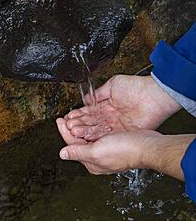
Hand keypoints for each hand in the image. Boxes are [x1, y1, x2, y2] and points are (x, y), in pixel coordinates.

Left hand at [57, 117, 159, 173]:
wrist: (147, 146)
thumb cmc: (125, 150)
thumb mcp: (96, 151)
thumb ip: (77, 152)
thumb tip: (62, 154)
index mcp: (91, 162)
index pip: (72, 146)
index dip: (64, 132)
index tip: (59, 121)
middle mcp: (98, 158)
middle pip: (79, 142)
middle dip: (71, 129)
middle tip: (64, 118)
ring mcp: (107, 151)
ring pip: (88, 137)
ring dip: (81, 127)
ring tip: (75, 117)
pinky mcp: (115, 143)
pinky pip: (98, 134)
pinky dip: (92, 127)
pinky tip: (92, 121)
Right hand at [65, 75, 180, 140]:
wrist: (154, 95)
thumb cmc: (136, 87)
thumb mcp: (113, 85)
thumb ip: (98, 93)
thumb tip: (86, 98)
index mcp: (107, 106)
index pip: (89, 113)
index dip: (78, 115)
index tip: (67, 117)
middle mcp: (110, 117)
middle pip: (90, 123)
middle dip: (77, 124)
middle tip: (66, 125)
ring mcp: (116, 126)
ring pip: (95, 130)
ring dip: (83, 131)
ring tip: (71, 131)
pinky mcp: (122, 132)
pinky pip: (106, 136)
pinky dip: (95, 136)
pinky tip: (84, 135)